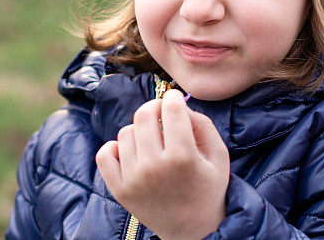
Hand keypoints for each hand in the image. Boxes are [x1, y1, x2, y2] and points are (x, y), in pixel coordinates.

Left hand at [96, 89, 229, 239]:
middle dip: (154, 107)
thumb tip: (179, 105)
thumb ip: (203, 124)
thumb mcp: (218, 156)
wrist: (194, 232)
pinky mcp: (119, 190)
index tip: (175, 100)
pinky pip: (105, 154)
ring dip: (139, 131)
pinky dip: (114, 148)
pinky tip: (130, 152)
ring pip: (125, 132)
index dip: (173, 97)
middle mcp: (155, 166)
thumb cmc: (208, 189)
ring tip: (152, 142)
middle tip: (161, 115)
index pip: (171, 108)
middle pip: (143, 115)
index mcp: (183, 157)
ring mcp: (134, 179)